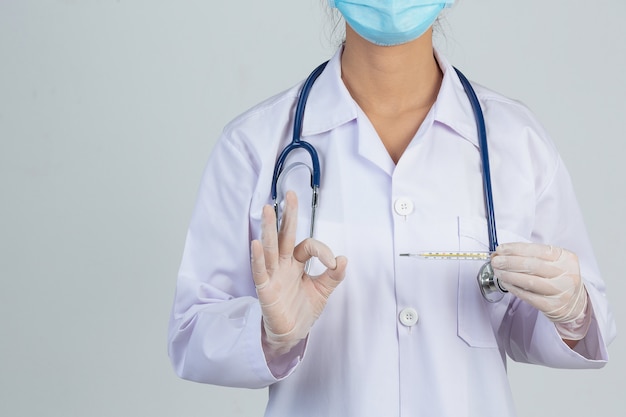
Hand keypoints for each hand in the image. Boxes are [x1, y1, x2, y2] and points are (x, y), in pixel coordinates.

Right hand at [251, 191, 347, 358]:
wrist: (291, 335)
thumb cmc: (302, 310)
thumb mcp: (322, 291)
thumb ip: (333, 276)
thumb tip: (344, 259)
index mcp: (296, 262)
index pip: (308, 245)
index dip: (323, 250)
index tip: (334, 263)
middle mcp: (283, 264)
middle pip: (285, 235)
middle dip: (288, 215)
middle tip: (290, 195)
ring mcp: (272, 275)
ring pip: (270, 247)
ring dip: (269, 228)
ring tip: (269, 209)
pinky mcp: (265, 289)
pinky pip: (260, 271)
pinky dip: (258, 258)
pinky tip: (256, 244)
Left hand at [491, 242, 589, 340]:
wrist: (575, 303)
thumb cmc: (559, 278)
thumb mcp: (554, 261)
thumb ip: (532, 255)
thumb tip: (503, 252)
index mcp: (566, 258)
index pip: (538, 250)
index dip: (516, 249)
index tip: (501, 248)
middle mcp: (566, 274)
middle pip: (532, 265)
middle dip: (509, 262)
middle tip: (495, 260)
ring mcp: (560, 291)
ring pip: (529, 281)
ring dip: (509, 275)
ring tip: (497, 271)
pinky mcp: (552, 306)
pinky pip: (528, 296)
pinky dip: (513, 288)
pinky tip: (505, 283)